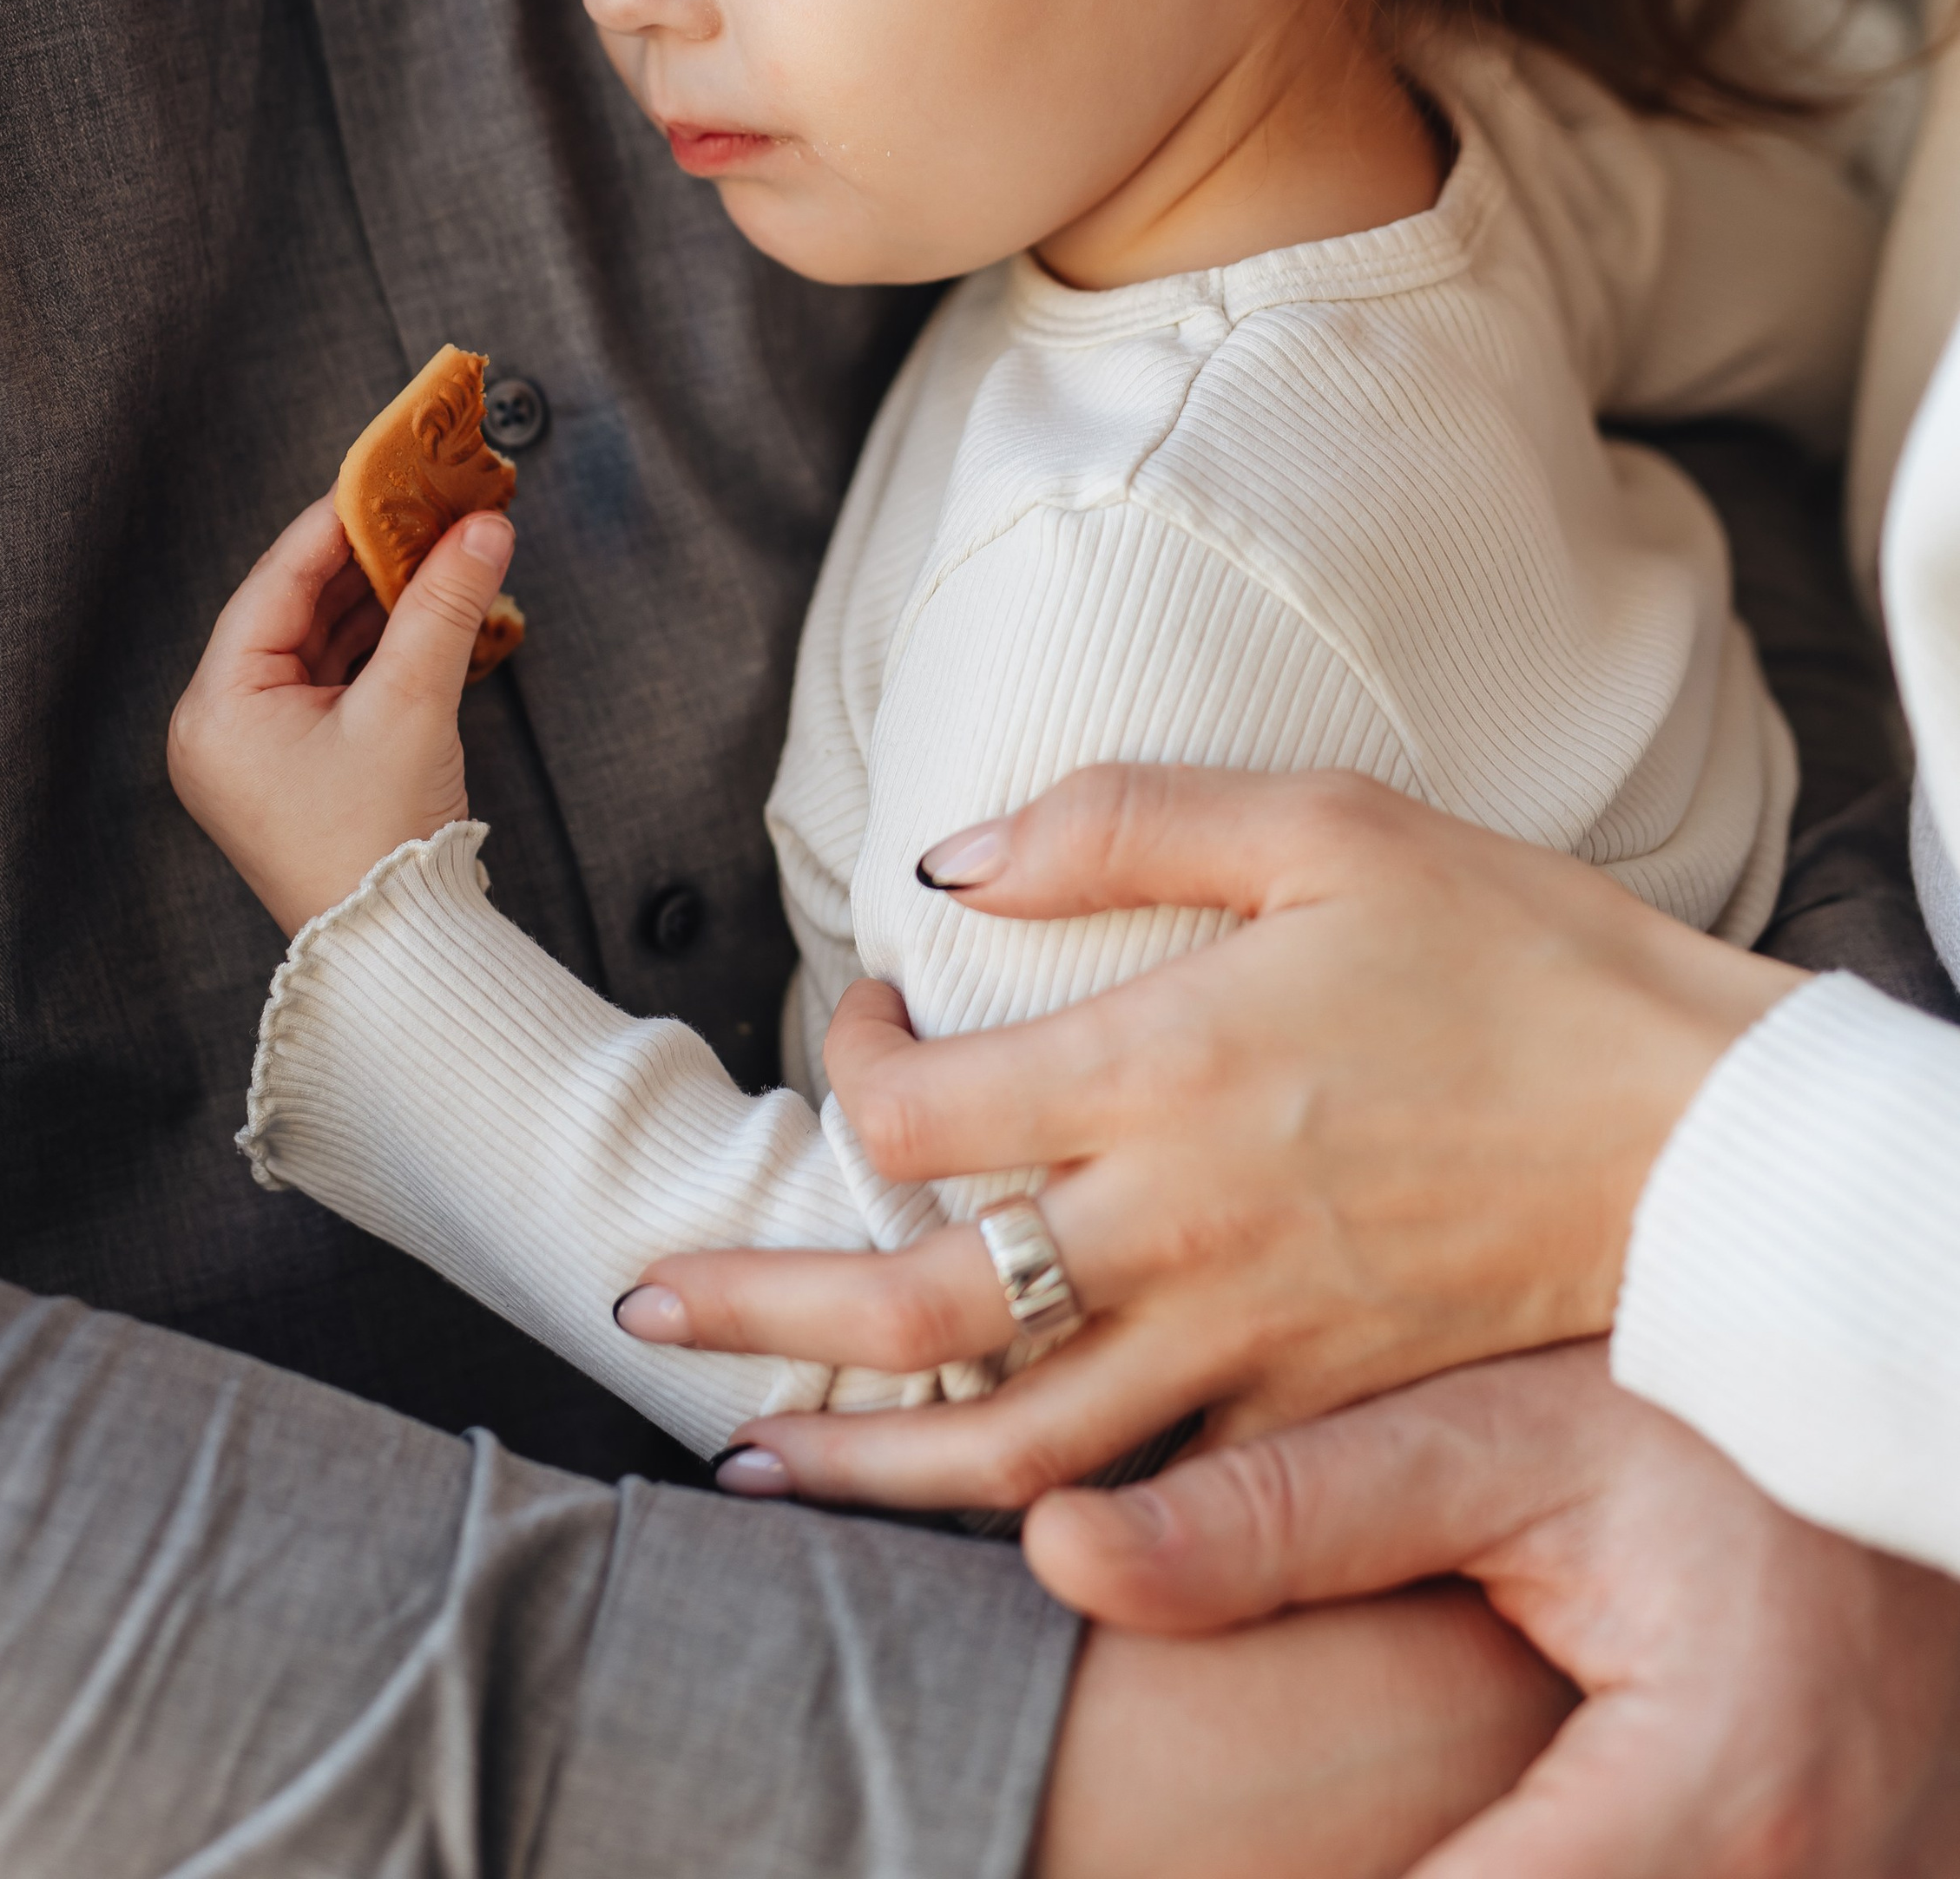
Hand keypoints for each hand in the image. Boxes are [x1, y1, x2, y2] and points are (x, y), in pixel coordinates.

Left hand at [167, 495, 514, 934]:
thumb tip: (484, 527)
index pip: (277, 581)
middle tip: (430, 506)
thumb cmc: (379, 843)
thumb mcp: (413, 706)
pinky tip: (430, 609)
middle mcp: (220, 726)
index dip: (340, 521)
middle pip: (297, 607)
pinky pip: (332, 682)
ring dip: (381, 599)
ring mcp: (255, 751)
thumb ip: (444, 605)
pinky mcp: (294, 769)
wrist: (397, 953)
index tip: (392, 473)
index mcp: (217, 708)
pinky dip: (380, 646)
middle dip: (369, 558)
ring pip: (319, 642)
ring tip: (442, 549)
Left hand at [623, 764, 1794, 1511]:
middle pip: (916, 1302)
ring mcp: (1241, 1341)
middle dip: (760, 1309)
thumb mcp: (1327, 822)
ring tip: (751, 1459)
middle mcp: (1177, 1224)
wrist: (1691, 1128)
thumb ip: (1125, 818)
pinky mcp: (1308, 1410)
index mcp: (1165, 1066)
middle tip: (643, 1305)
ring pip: (1007, 1440)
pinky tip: (969, 1510)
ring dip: (860, 1456)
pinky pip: (1145, 1491)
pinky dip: (1036, 1516)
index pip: (918, 1111)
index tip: (860, 1014)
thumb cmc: (1514, 951)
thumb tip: (951, 856)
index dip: (845, 1063)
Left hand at [1024, 1343, 1959, 1878]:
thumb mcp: (1498, 1440)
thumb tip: (1056, 1548)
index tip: (1168, 1876)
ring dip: (1444, 1871)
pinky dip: (1539, 1873)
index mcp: (1705, 1803)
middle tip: (1235, 1843)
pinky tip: (1451, 1825)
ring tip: (1345, 1824)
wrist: (1908, 1382)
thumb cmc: (1703, 1403)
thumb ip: (1288, 1515)